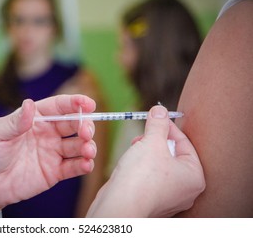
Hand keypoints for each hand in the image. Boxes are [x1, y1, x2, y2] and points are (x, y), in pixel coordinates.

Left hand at [0, 94, 96, 216]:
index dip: (75, 103)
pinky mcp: (54, 172)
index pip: (59, 106)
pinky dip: (84, 165)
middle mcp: (48, 133)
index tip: (89, 104)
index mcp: (35, 119)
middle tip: (86, 132)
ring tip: (88, 150)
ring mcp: (52, 153)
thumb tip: (30, 104)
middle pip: (74, 124)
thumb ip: (15, 121)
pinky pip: (74, 167)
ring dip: (88, 145)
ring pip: (78, 145)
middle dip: (85, 125)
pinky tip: (86, 164)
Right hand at [87, 105, 204, 216]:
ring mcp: (167, 197)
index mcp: (195, 177)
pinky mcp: (150, 199)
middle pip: (172, 154)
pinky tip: (129, 162)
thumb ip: (158, 124)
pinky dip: (140, 166)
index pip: (185, 143)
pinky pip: (149, 176)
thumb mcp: (152, 142)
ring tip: (134, 147)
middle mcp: (185, 190)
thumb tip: (160, 110)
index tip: (155, 117)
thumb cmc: (141, 176)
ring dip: (146, 152)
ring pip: (159, 165)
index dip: (168, 127)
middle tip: (143, 135)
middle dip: (155, 141)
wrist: (119, 205)